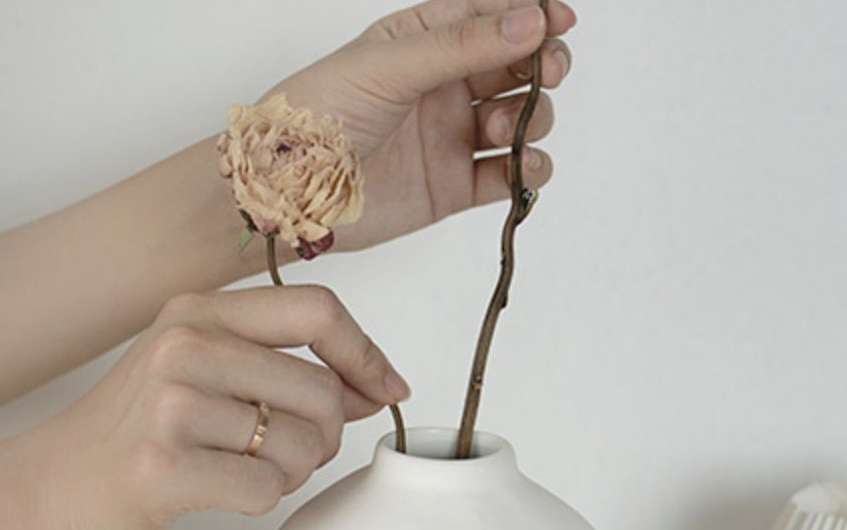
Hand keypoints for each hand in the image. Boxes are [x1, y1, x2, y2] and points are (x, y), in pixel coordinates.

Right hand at [18, 287, 407, 529]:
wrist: (43, 490)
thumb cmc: (126, 438)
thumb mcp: (192, 372)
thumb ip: (275, 366)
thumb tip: (372, 384)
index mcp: (197, 312)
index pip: (318, 310)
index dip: (367, 355)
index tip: (388, 390)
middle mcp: (184, 345)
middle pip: (322, 392)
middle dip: (324, 438)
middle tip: (285, 456)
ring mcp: (170, 405)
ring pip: (299, 447)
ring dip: (288, 475)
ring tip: (240, 474)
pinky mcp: (162, 467)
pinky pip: (266, 490)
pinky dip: (258, 503)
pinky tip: (219, 496)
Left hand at [256, 0, 576, 253]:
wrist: (286, 194)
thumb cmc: (317, 118)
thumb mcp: (391, 65)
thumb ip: (463, 45)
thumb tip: (531, 19)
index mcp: (424, 40)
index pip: (493, 15)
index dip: (532, 14)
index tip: (560, 21)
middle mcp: (442, 85)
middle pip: (516, 67)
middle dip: (541, 67)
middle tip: (546, 74)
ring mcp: (449, 138)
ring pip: (519, 120)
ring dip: (530, 119)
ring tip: (503, 129)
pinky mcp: (451, 188)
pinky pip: (506, 176)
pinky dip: (527, 171)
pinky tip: (525, 166)